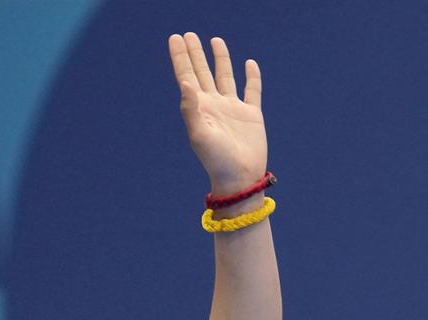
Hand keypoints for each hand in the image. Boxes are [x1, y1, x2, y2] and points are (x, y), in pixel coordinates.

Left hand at [168, 33, 266, 194]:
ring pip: (225, 76)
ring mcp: (233, 108)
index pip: (187, 76)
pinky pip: (252, 90)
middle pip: (203, 72)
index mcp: (199, 108)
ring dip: (220, 59)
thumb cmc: (216, 160)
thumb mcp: (199, 134)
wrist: (239, 177)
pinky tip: (249, 64)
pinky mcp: (252, 114)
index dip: (181, 57)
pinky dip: (252, 76)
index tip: (175, 38)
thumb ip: (190, 109)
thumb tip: (185, 82)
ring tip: (214, 40)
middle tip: (188, 34)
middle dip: (195, 53)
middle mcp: (214, 105)